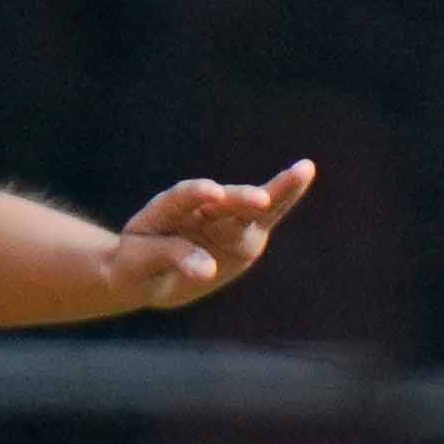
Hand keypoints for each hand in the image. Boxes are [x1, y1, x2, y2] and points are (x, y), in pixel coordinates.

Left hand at [107, 160, 315, 309]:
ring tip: (302, 172)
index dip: (196, 194)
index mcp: (164, 211)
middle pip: (222, 201)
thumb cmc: (137, 264)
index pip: (181, 198)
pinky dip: (286, 195)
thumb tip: (210, 270)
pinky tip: (305, 170)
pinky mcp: (245, 232)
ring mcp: (223, 218)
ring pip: (251, 206)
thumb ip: (173, 258)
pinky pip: (268, 213)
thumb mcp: (138, 263)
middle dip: (241, 200)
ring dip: (275, 192)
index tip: (212, 193)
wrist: (145, 273)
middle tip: (260, 199)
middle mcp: (197, 208)